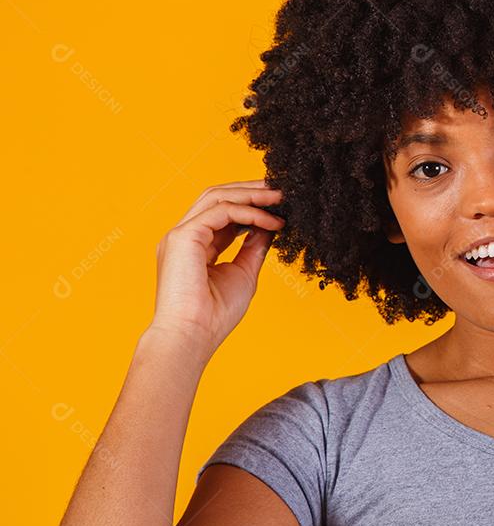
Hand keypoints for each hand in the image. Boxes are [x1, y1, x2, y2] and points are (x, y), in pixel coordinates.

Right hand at [150, 179, 285, 357]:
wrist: (193, 336)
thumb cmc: (215, 315)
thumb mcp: (244, 273)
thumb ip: (254, 247)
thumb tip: (269, 226)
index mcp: (196, 245)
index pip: (223, 212)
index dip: (251, 204)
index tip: (279, 205)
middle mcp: (185, 236)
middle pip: (217, 196)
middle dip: (250, 190)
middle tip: (281, 189)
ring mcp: (181, 234)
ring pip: (217, 197)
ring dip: (251, 194)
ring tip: (279, 197)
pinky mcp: (183, 236)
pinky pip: (221, 211)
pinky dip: (249, 212)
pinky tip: (270, 221)